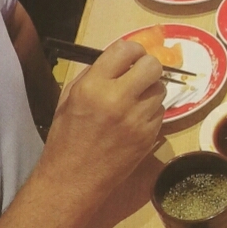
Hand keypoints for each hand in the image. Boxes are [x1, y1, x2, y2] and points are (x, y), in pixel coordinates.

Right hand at [38, 41, 167, 193]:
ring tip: (133, 101)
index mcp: (93, 86)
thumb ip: (95, 74)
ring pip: (160, 89)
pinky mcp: (149, 136)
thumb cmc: (66, 136)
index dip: (132, 50)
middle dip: (147, 67)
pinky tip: (134, 121)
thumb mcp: (70, 97)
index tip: (130, 58)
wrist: (73, 178)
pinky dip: (150, 112)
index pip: (127, 49)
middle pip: (153, 66)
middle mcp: (118, 98)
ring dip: (150, 91)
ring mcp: (137, 119)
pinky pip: (160, 111)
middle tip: (138, 76)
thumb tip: (120, 59)